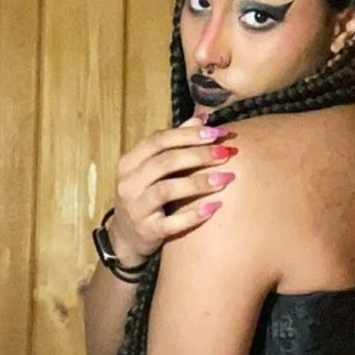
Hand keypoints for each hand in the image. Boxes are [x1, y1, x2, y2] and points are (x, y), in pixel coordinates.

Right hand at [106, 113, 238, 262]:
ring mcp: (135, 208)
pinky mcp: (147, 231)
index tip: (217, 133)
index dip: (189, 134)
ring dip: (199, 182)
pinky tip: (215, 207)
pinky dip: (194, 215)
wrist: (127, 237)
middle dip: (199, 155)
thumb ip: (176, 142)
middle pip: (165, 162)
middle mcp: (128, 183)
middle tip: (227, 153)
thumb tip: (203, 117)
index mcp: (130, 162)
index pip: (159, 140)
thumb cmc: (147, 194)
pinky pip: (172, 223)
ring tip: (227, 178)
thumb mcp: (153, 167)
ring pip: (167, 190)